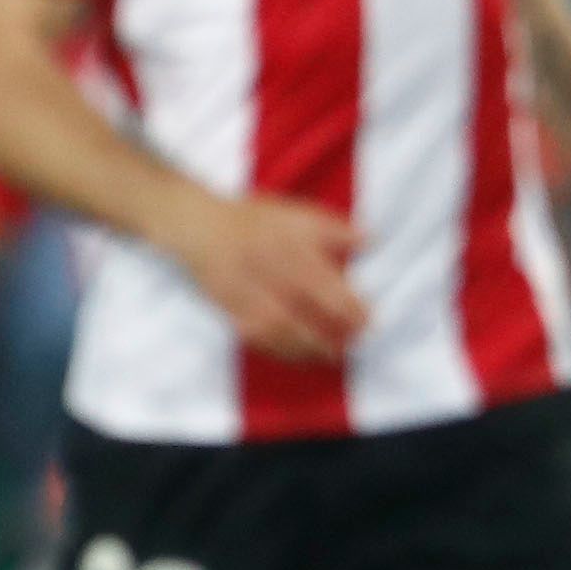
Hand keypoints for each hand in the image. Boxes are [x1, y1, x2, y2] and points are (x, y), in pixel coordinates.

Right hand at [170, 191, 366, 362]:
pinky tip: (296, 355)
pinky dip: (279, 349)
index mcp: (286, 246)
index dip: (347, 305)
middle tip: (352, 345)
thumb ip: (334, 228)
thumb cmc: (253, 219)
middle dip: (328, 332)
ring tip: (329, 356)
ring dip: (305, 347)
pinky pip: (256, 335)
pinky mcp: (230, 309)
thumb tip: (370, 240)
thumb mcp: (297, 213)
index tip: (368, 320)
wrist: (200, 227)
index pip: (323, 282)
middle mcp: (266, 272)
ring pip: (277, 328)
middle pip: (300, 310)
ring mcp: (245, 293)